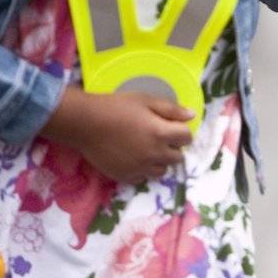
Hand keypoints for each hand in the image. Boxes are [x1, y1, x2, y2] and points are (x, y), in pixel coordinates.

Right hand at [41, 86, 193, 184]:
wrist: (85, 123)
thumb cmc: (116, 107)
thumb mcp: (146, 100)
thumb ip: (171, 109)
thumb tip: (191, 116)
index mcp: (162, 134)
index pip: (187, 138)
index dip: (181, 131)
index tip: (172, 126)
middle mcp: (154, 155)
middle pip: (178, 157)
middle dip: (173, 147)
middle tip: (159, 137)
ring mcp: (140, 168)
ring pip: (163, 170)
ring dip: (160, 160)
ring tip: (148, 149)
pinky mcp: (126, 176)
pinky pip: (143, 177)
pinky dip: (143, 169)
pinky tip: (134, 157)